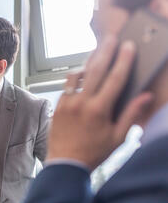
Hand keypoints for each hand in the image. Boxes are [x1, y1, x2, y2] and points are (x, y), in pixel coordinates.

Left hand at [46, 35, 153, 170]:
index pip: (115, 78)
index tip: (129, 46)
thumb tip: (145, 96)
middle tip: (112, 38)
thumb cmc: (94, 153)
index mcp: (99, 110)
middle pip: (96, 70)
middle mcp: (82, 103)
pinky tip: (82, 71)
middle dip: (106, 52)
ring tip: (97, 50)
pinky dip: (76, 76)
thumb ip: (131, 115)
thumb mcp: (118, 138)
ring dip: (88, 61)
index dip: (124, 60)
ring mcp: (67, 103)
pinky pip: (67, 86)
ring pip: (78, 75)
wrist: (65, 164)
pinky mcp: (58, 107)